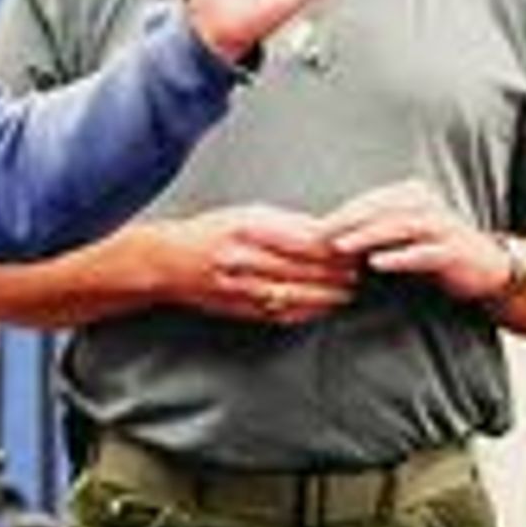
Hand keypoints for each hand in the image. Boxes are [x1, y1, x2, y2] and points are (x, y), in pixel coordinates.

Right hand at [165, 202, 358, 327]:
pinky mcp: (238, 307)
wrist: (168, 262)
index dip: (334, 249)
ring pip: (295, 295)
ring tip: (346, 293)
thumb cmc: (211, 231)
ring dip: (326, 297)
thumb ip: (286, 222)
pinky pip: (279, 313)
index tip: (353, 250)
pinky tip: (321, 307)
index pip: (303, 241)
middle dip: (336, 274)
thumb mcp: (245, 213)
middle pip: (303, 270)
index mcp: (248, 228)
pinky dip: (305, 312)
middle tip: (357, 274)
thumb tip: (327, 231)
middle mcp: (243, 259)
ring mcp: (240, 287)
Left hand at [320, 180, 504, 302]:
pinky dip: (399, 257)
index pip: (370, 199)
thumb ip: (374, 228)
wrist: (486, 267)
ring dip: (367, 236)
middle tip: (319, 236)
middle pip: (381, 208)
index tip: (313, 228)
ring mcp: (442, 227)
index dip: (341, 212)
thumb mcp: (404, 232)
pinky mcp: (453, 252)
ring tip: (341, 247)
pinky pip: (423, 253)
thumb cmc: (435, 250)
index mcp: (412, 194)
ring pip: (400, 226)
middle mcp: (427, 205)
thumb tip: (329, 236)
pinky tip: (377, 263)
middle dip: (347, 221)